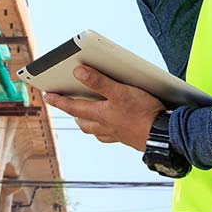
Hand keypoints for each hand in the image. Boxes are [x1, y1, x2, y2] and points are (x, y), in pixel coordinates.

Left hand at [43, 65, 165, 151]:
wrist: (164, 135)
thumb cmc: (143, 113)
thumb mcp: (120, 92)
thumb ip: (99, 82)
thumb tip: (78, 73)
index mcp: (100, 114)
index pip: (72, 107)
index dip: (58, 101)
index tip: (47, 96)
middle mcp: (105, 127)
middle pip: (83, 122)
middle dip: (73, 114)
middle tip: (67, 106)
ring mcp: (116, 134)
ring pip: (95, 130)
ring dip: (88, 123)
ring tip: (86, 115)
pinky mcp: (129, 138)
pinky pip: (111, 135)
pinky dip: (106, 130)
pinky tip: (112, 125)